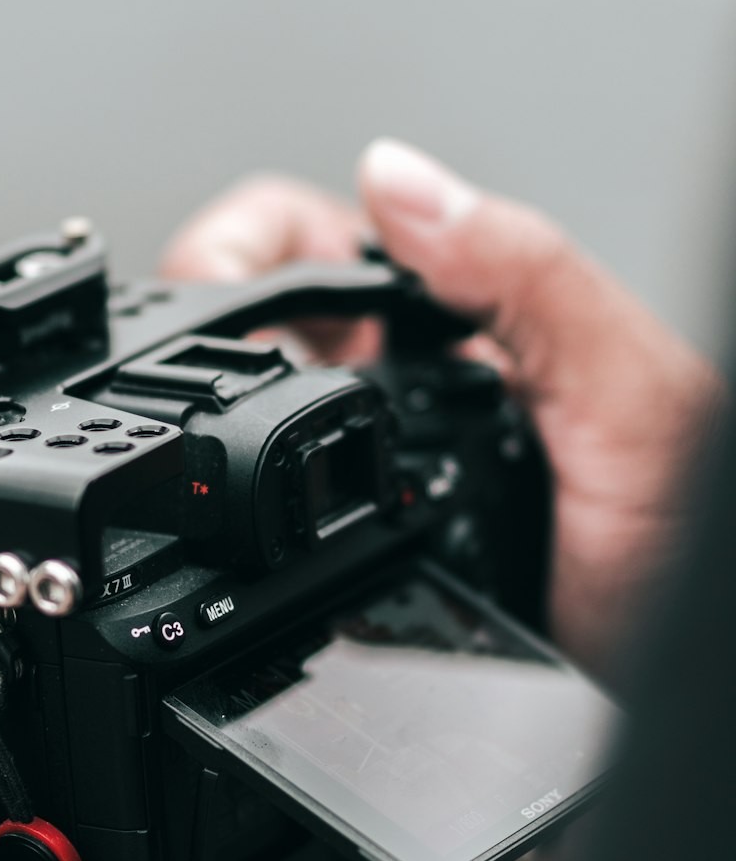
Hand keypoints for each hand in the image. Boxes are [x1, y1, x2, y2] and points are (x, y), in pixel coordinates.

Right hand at [162, 142, 728, 678]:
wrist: (693, 680)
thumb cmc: (691, 532)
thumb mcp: (627, 390)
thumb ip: (528, 276)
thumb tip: (396, 180)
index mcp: (469, 320)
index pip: (318, 241)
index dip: (242, 247)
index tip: (203, 289)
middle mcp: (418, 390)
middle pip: (259, 329)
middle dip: (194, 337)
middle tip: (176, 377)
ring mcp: (389, 477)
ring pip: (257, 427)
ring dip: (211, 429)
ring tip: (193, 448)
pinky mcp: (374, 569)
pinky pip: (281, 536)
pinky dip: (244, 531)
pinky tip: (244, 540)